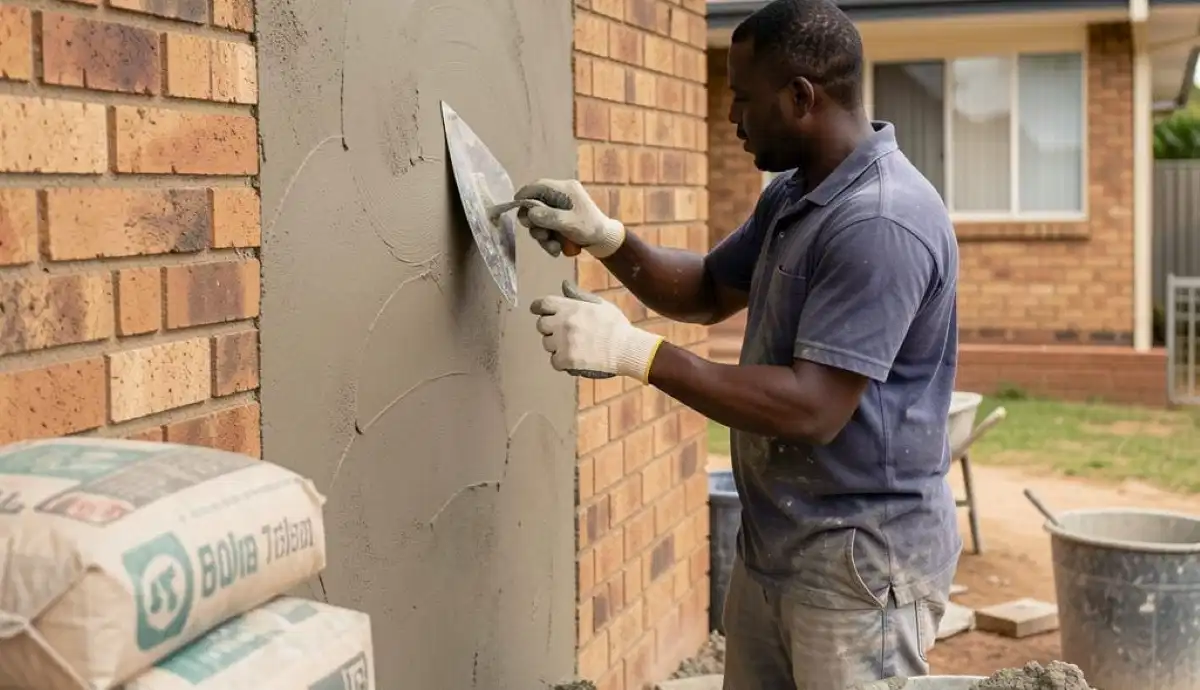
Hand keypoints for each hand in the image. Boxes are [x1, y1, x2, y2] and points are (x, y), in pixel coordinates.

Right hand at [513, 179, 625, 258]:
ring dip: (542, 236)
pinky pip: (546, 227)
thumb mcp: (570, 224)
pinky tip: (557, 249)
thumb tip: (529, 213)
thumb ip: (550, 218)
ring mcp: (559, 208)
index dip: (524, 196)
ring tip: (554, 248)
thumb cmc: (591, 228)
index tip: (515, 207)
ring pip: (539, 220)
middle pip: (534, 205)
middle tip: (541, 236)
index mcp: (565, 189)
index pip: (537, 186)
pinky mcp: (559, 219)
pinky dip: (549, 239)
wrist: (604, 241)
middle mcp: (560, 195)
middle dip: (535, 224)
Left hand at [530, 280, 663, 381]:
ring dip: (556, 345)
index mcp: (570, 307)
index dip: (539, 307)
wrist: (627, 348)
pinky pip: (554, 361)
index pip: (543, 304)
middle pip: (541, 325)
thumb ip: (578, 295)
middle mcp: (563, 323)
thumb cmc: (615, 325)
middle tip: (563, 333)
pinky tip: (573, 358)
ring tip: (573, 346)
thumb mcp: (598, 303)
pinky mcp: (567, 360)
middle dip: (549, 328)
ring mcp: (564, 342)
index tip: (539, 311)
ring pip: (547, 344)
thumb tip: (564, 285)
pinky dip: (561, 362)